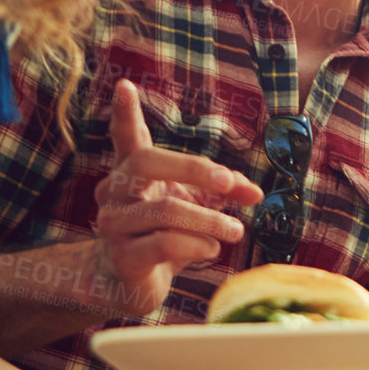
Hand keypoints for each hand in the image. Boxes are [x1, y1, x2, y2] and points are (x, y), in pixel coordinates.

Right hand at [91, 80, 262, 315]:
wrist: (131, 283)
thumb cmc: (164, 236)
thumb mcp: (197, 206)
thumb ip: (223, 190)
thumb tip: (254, 192)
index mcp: (132, 173)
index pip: (126, 137)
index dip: (124, 113)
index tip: (125, 86)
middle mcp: (115, 192)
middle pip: (147, 162)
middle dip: (194, 169)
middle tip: (227, 183)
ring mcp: (114, 224)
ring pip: (165, 209)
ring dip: (210, 220)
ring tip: (235, 231)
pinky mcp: (123, 257)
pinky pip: (166, 243)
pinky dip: (199, 245)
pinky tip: (212, 250)